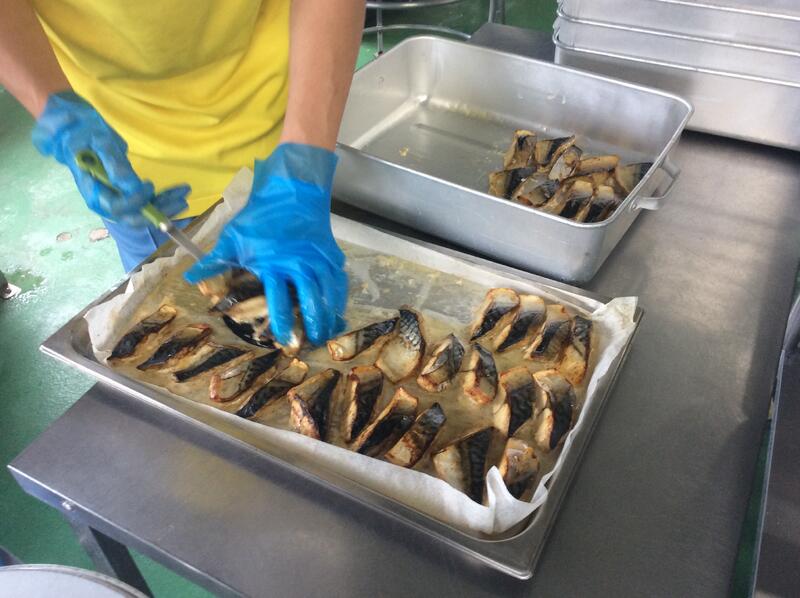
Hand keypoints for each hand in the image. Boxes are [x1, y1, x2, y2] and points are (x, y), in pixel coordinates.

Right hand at [31, 91, 188, 226]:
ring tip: (184, 194)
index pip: (117, 207)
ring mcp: (116, 200)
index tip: (149, 185)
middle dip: (158, 212)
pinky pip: (146, 204)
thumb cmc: (86, 134)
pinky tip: (179, 194)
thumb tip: (129, 185)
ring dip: (166, 207)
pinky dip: (163, 201)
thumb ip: (113, 164)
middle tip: (181, 201)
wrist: (77, 132)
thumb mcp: (99, 142)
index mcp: (93, 191)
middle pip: (133, 217)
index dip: (135, 201)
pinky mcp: (126, 195)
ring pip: (143, 212)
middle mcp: (104, 201)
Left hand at [185, 143, 347, 345]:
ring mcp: (318, 258)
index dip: (280, 321)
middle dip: (311, 324)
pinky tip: (338, 310)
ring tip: (327, 333)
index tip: (281, 339)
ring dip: (328, 314)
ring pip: (328, 292)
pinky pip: (338, 279)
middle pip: (309, 299)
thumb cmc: (260, 215)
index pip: (277, 299)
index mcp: (274, 263)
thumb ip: (215, 260)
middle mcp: (299, 263)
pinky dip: (339, 296)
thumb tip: (190, 278)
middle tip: (311, 343)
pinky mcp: (331, 253)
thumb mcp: (233, 236)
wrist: (292, 189)